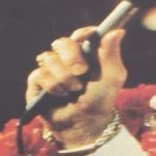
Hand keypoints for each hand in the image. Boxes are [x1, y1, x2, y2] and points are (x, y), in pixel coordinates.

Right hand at [25, 26, 128, 152]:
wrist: (85, 124)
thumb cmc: (100, 101)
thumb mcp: (112, 78)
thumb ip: (112, 54)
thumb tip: (118, 31)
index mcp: (86, 54)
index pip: (81, 35)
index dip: (82, 34)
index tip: (84, 39)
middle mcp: (66, 59)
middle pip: (62, 42)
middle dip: (71, 56)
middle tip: (81, 71)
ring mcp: (51, 69)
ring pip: (50, 59)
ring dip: (64, 77)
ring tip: (73, 91)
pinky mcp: (37, 82)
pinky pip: (40, 74)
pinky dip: (53, 85)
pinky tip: (60, 95)